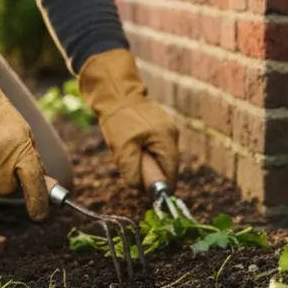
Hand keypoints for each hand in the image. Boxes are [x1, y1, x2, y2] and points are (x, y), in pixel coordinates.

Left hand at [76, 48, 180, 189]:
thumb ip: (132, 170)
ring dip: (148, 161)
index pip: (172, 171)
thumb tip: (140, 188)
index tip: (151, 194)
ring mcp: (168, 128)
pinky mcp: (161, 126)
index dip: (162, 185)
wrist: (116, 93)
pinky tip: (133, 145)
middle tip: (136, 172)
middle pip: (168, 164)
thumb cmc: (119, 120)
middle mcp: (172, 134)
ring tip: (131, 153)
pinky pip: (157, 146)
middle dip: (153, 171)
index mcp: (166, 139)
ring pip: (162, 155)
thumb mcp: (122, 149)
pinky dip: (147, 151)